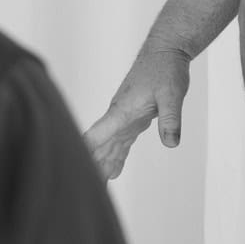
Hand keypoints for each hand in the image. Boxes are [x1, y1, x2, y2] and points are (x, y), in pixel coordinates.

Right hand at [84, 47, 191, 179]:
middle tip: (80, 193)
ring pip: (108, 147)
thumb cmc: (166, 68)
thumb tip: (171, 144)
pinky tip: (113, 173)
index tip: (71, 168)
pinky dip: (115, 158)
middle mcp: (117, 116)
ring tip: (93, 191)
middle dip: (89, 168)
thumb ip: (171, 118)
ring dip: (100, 167)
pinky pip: (120, 143)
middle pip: (98, 148)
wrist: (165, 51)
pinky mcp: (132, 118)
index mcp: (122, 111)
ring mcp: (123, 118)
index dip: (84, 152)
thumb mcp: (173, 93)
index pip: (97, 135)